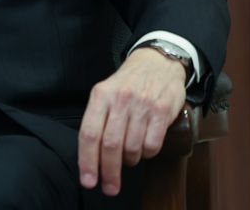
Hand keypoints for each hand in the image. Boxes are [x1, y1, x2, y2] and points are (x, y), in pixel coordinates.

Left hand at [77, 47, 186, 195]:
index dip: (87, 161)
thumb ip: (98, 118)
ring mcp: (142, 105)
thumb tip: (90, 155)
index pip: (89, 133)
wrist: (157, 61)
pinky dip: (147, 154)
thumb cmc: (128, 83)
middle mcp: (120, 100)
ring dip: (129, 161)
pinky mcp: (161, 111)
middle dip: (109, 172)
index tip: (89, 180)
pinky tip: (144, 149)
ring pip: (132, 148)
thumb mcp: (106, 92)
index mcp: (100, 95)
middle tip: (109, 188)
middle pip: (110, 145)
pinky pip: (152, 145)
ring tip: (129, 158)